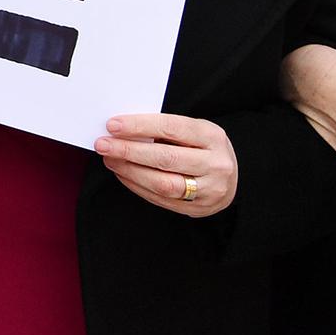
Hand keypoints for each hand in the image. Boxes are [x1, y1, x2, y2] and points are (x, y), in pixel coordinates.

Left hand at [96, 113, 238, 215]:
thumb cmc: (203, 147)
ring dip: (130, 171)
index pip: (171, 128)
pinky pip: (162, 199)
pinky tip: (123, 174)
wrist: (232, 177)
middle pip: (166, 158)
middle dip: (129, 151)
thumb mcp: (193, 131)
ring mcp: (210, 190)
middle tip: (103, 144)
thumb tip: (123, 130)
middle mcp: (216, 164)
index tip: (113, 125)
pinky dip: (137, 186)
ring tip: (110, 160)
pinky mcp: (199, 209)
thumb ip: (165, 130)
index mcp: (212, 136)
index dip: (139, 126)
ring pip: (163, 183)